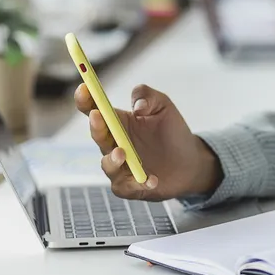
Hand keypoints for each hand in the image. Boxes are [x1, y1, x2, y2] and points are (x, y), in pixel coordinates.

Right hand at [74, 83, 221, 200]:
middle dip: (95, 126)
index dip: (85, 99)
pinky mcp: (130, 186)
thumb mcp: (163, 106)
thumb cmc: (172, 131)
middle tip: (98, 116)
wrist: (190, 161)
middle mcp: (114, 144)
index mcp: (117, 122)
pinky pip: (126, 187)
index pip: (93, 110)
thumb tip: (137, 107)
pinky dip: (137, 184)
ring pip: (107, 165)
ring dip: (112, 159)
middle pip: (97, 135)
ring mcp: (120, 167)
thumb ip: (147, 95)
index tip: (84, 87)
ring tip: (122, 152)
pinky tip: (152, 179)